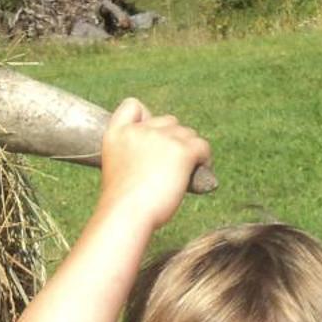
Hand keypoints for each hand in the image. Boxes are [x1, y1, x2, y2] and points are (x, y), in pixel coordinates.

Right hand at [97, 97, 211, 230]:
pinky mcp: (181, 150)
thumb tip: (161, 157)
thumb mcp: (118, 171)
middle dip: (173, 140)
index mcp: (116, 134)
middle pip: (168, 122)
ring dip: (189, 150)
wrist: (126, 216)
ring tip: (186, 171)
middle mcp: (139, 130)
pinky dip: (204, 158)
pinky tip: (200, 170)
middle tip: (172, 165)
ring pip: (187, 134)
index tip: (150, 138)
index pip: (132, 105)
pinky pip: (202, 146)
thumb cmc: (122, 205)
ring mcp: (161, 138)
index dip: (145, 117)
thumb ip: (133, 155)